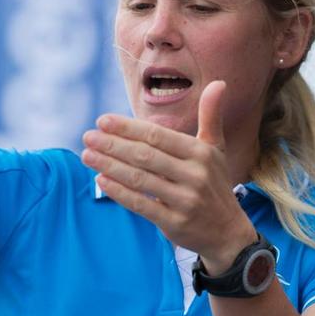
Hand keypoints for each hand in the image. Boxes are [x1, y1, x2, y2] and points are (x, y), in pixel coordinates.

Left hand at [81, 80, 256, 270]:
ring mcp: (185, 200)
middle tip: (87, 137)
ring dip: (109, 166)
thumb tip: (219, 82)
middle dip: (112, 145)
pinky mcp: (174, 222)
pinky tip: (101, 180)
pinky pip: (141, 205)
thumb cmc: (214, 183)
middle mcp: (195, 175)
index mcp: (200, 153)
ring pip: (140, 179)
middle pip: (145, 156)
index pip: (157, 136)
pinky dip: (119, 192)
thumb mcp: (216, 149)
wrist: (227, 232)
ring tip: (87, 156)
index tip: (102, 120)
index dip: (128, 127)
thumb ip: (210, 116)